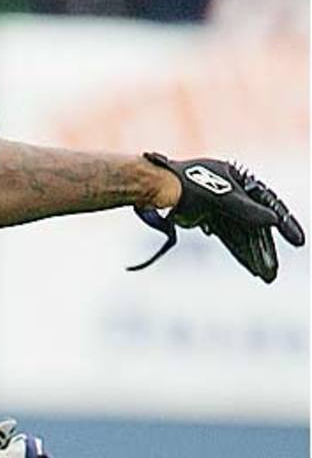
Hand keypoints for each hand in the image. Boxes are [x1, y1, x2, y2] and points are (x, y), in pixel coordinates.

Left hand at [130, 153, 304, 282]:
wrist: (159, 190)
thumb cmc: (190, 186)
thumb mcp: (222, 198)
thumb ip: (247, 210)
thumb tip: (274, 220)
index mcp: (243, 181)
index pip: (270, 205)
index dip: (285, 225)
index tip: (298, 242)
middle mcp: (236, 194)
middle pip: (257, 226)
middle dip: (265, 251)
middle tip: (273, 272)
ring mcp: (223, 208)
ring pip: (244, 235)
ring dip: (254, 256)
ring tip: (266, 276)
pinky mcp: (210, 219)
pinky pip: (230, 239)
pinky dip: (240, 253)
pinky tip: (252, 268)